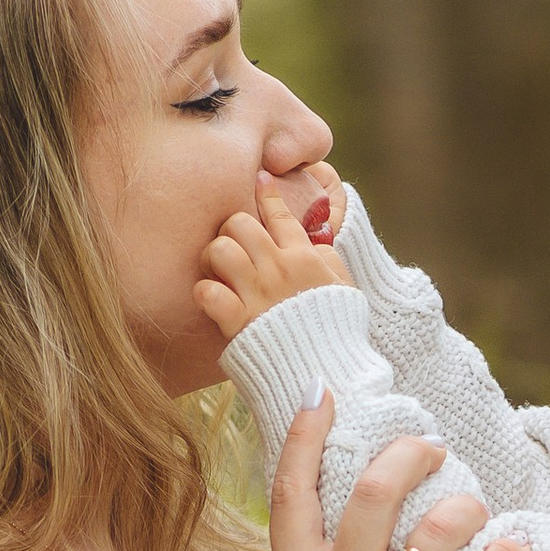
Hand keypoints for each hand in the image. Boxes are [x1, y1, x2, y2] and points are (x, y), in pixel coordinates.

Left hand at [198, 170, 349, 344]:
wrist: (329, 372)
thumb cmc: (338, 332)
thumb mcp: (345, 290)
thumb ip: (328, 262)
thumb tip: (314, 244)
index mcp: (305, 258)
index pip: (280, 213)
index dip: (266, 191)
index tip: (260, 178)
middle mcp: (278, 270)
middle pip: (239, 223)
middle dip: (231, 231)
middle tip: (234, 250)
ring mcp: (257, 294)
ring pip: (220, 249)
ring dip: (213, 259)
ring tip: (219, 272)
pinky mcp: (238, 322)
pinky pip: (207, 291)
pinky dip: (205, 293)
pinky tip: (212, 299)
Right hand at [268, 398, 525, 550]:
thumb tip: (349, 488)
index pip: (291, 491)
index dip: (304, 435)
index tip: (322, 393)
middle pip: (377, 490)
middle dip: (413, 453)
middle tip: (434, 449)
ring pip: (439, 527)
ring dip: (467, 507)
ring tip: (474, 513)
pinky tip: (517, 549)